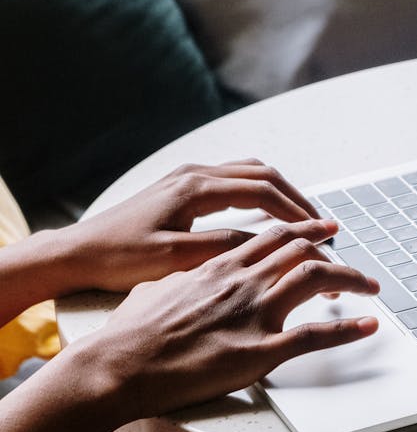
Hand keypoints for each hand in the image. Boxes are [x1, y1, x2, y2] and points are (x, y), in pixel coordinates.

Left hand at [56, 160, 321, 292]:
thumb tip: (265, 242)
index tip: (323, 231)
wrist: (78, 253)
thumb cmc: (119, 257)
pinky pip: (232, 182)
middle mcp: (194, 175)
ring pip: (249, 174)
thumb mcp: (175, 258)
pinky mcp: (181, 190)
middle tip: (323, 226)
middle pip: (262, 175)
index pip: (262, 191)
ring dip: (280, 194)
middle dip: (297, 200)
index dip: (298, 211)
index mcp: (195, 188)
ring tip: (303, 220)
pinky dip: (259, 195)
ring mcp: (187, 178)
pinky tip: (267, 217)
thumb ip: (222, 246)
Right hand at [88, 219, 378, 420]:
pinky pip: (315, 337)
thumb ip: (182, 281)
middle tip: (351, 253)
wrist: (120, 364)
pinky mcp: (259, 351)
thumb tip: (185, 282)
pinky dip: (348, 330)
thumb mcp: (156, 290)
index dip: (304, 230)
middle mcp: (241, 281)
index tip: (322, 229)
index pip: (273, 236)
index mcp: (218, 266)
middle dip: (333, 249)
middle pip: (301, 249)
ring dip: (351, 279)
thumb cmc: (131, 333)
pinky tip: (367, 326)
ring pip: (315, 278)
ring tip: (371, 286)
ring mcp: (253, 313)